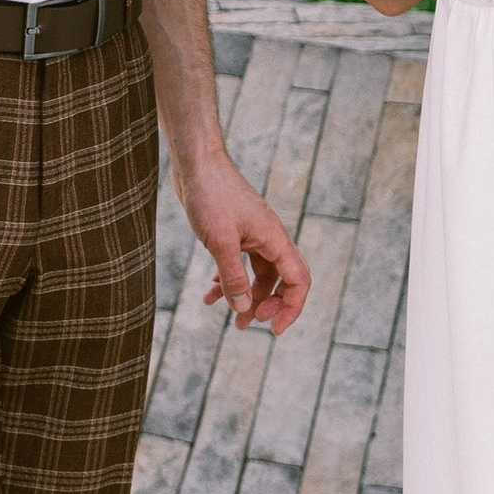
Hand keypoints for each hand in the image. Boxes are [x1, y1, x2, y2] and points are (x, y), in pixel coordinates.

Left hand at [183, 151, 311, 333]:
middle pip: (280, 281)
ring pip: (257, 275)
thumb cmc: (211, 196)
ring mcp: (252, 236)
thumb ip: (233, 277)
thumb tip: (243, 308)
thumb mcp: (221, 242)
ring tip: (228, 318)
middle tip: (243, 323)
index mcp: (274, 240)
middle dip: (266, 306)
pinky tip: (209, 294)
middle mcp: (269, 239)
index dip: (290, 308)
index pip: (298, 280)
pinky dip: (227, 281)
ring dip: (244, 297)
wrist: (196, 164)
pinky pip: (239, 264)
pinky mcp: (235, 233)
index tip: (271, 329)